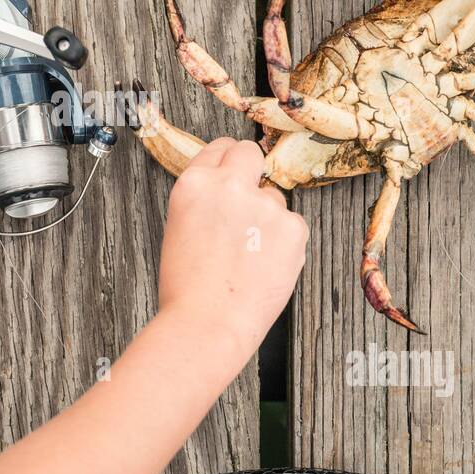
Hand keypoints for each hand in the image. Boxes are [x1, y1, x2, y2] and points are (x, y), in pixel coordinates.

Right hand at [157, 139, 308, 345]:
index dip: (225, 162)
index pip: (218, 148)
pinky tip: (264, 267)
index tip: (231, 173)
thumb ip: (206, 201)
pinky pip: (293, 224)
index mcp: (194, 184)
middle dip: (250, 168)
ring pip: (274, 198)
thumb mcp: (181, 229)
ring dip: (266, 218)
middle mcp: (229, 185)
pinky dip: (284, 243)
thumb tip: (229, 190)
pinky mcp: (292, 227)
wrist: (208, 325)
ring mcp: (264, 204)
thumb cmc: (188, 288)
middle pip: (249, 151)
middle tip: (248, 199)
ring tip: (248, 258)